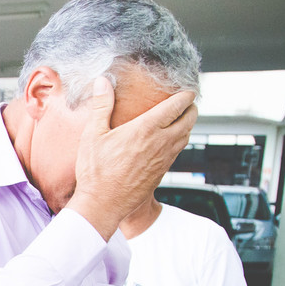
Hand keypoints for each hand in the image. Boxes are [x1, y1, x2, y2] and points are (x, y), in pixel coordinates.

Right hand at [68, 79, 197, 238]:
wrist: (103, 205)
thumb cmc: (96, 171)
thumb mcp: (93, 135)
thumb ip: (102, 106)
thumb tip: (103, 81)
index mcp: (147, 129)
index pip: (178, 105)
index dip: (186, 95)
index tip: (186, 89)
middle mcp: (162, 142)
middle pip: (189, 119)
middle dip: (191, 108)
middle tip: (186, 102)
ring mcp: (164, 159)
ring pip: (186, 136)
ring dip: (187, 124)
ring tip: (180, 118)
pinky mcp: (162, 172)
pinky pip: (178, 151)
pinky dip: (179, 141)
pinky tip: (168, 141)